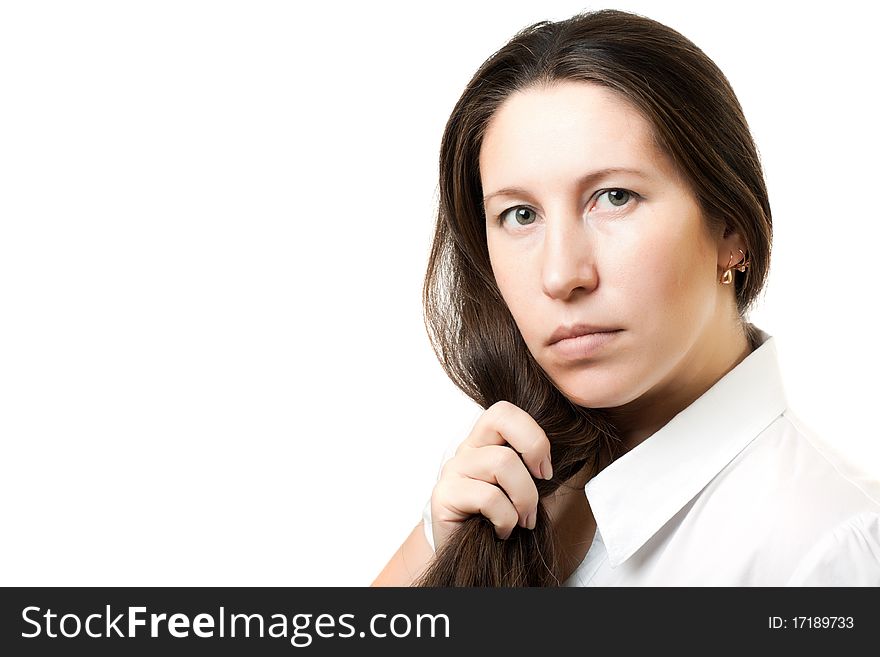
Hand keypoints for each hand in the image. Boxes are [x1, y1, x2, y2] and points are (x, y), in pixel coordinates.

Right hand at [429, 400, 552, 551]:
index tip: (545, 470)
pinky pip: (489, 498)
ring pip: (502, 461)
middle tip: (543, 479)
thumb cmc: (501, 523)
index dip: (533, 433)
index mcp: (485, 443)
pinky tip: (501, 532)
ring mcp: (453, 470)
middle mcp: (466, 450)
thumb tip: (569, 449)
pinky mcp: (444, 495)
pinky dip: (506, 520)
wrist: (469, 562)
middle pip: (500, 416)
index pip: (505, 411)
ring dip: (524, 498)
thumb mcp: (524, 490)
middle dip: (534, 446)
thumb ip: (535, 467)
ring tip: (522, 521)